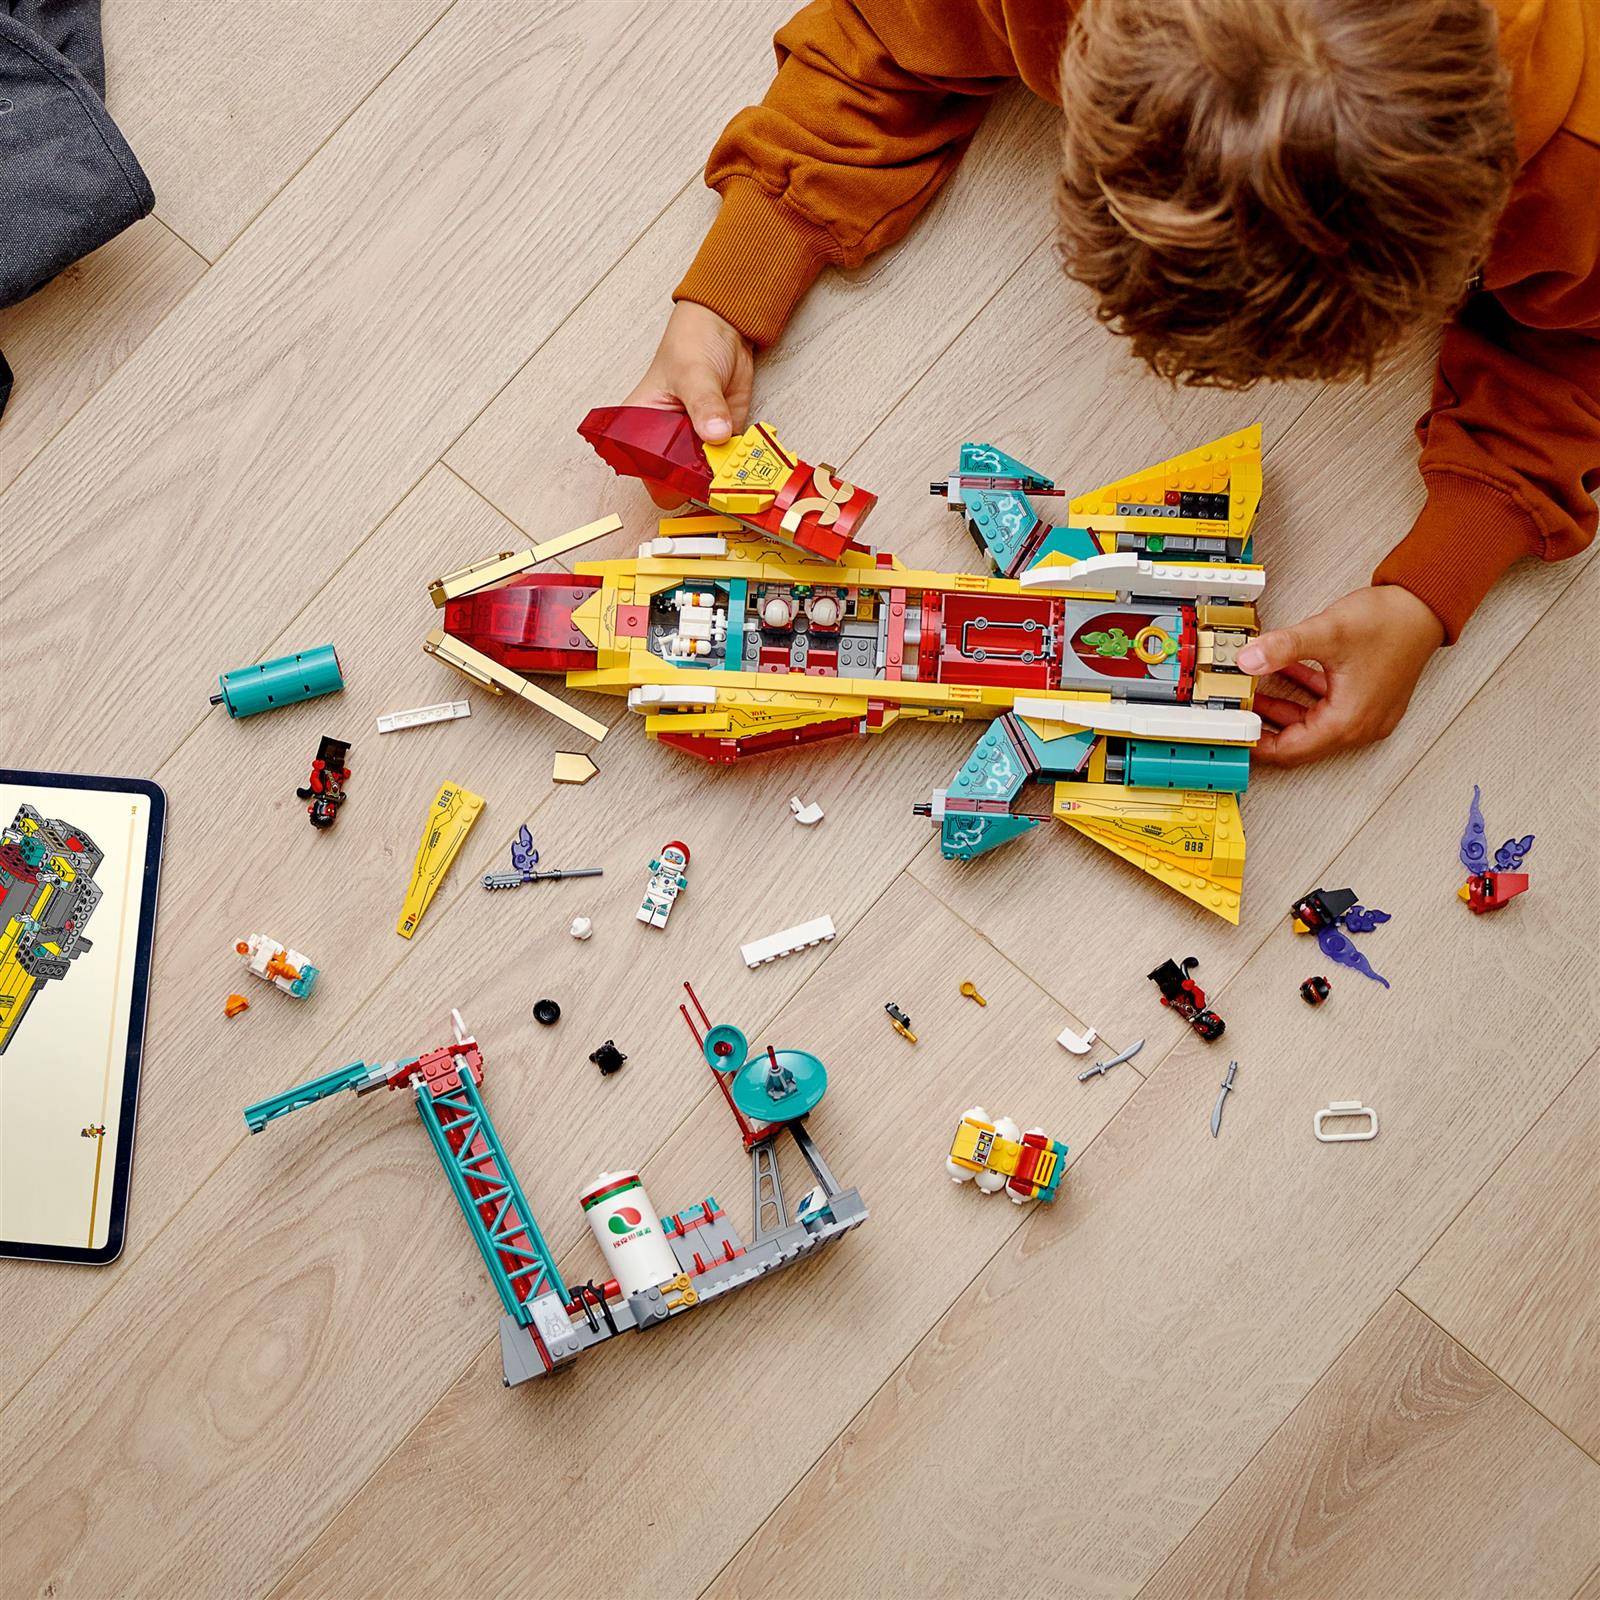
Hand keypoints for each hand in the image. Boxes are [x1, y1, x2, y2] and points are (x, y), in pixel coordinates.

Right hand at [622, 302, 754, 506]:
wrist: (725, 329)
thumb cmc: (692, 342)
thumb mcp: (694, 372)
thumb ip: (704, 403)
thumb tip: (714, 433)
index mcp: (640, 426)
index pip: (645, 469)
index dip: (664, 480)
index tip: (686, 479)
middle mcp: (664, 440)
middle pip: (676, 480)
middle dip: (697, 484)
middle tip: (716, 478)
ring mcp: (693, 443)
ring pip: (704, 477)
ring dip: (721, 479)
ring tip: (734, 471)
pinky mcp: (719, 442)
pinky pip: (727, 465)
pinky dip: (738, 468)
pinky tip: (746, 464)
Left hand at [1237, 586, 1443, 766]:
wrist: (1426, 606)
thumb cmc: (1391, 622)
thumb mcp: (1328, 632)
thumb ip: (1283, 648)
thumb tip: (1248, 660)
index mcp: (1348, 721)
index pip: (1290, 750)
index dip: (1256, 744)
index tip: (1234, 733)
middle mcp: (1359, 726)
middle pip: (1299, 741)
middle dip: (1265, 725)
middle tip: (1238, 711)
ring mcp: (1366, 715)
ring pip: (1312, 724)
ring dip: (1282, 709)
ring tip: (1252, 692)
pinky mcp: (1368, 701)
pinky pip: (1327, 708)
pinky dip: (1303, 695)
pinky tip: (1283, 674)